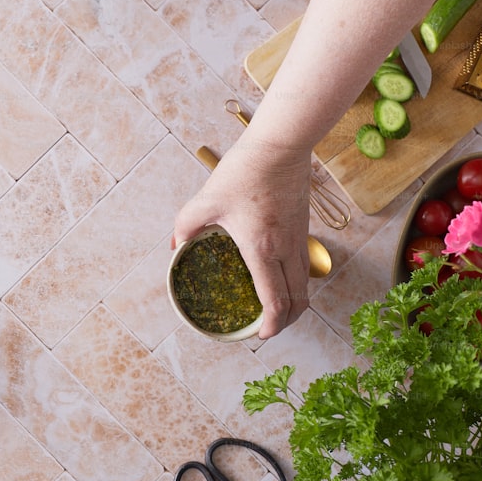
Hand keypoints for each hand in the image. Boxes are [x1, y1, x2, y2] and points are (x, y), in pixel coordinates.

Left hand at [172, 138, 311, 338]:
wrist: (281, 145)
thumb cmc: (244, 171)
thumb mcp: (205, 200)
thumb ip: (186, 226)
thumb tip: (176, 246)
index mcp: (262, 249)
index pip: (275, 300)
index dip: (271, 325)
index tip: (260, 335)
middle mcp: (286, 249)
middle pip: (297, 301)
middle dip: (284, 323)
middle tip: (266, 330)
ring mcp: (299, 239)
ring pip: (305, 285)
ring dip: (294, 305)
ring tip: (276, 313)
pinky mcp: (304, 228)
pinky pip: (305, 266)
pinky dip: (297, 284)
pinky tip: (282, 282)